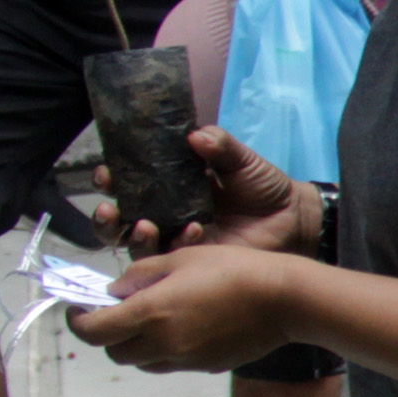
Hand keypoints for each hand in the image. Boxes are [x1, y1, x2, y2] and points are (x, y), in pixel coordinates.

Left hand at [67, 245, 301, 373]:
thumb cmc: (234, 269)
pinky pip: (173, 363)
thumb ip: (140, 275)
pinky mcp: (207, 367)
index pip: (93, 331)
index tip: (80, 309)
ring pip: (143, 363)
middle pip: (115, 354)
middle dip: (108, 335)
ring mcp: (186, 359)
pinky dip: (167, 350)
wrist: (286, 300)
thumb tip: (116, 290)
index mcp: (150, 313)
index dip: (78, 322)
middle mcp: (163, 343)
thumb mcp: (181, 258)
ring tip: (153, 323)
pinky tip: (188, 328)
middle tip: (118, 314)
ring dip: (137, 346)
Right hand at [98, 126, 317, 259]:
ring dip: (134, 236)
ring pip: (137, 245)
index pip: (125, 183)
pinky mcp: (195, 261)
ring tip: (145, 225)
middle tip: (109, 208)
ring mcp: (176, 240)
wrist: (292, 217)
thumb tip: (195, 135)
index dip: (109, 179)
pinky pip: (175, 259)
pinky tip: (193, 230)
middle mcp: (163, 214)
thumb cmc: (261, 186)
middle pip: (119, 220)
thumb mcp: (240, 160)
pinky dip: (178, 244)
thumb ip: (218, 145)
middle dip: (105, 217)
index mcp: (166, 186)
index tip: (106, 172)